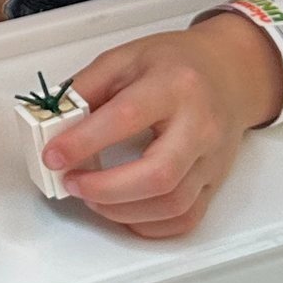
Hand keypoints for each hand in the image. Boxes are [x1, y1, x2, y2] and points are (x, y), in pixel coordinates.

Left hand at [36, 14, 282, 236]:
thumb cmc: (177, 64)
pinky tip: (123, 210)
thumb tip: (54, 121)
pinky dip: (148, 225)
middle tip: (72, 183)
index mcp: (174, 86)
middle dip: (105, 189)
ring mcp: (211, 158)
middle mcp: (200, 125)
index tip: (53, 156)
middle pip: (159, 174)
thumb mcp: (127, 57)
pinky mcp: (215, 182)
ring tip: (91, 196)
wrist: (230, 73)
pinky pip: (185, 219)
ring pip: (172, 205)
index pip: (126, 118)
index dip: (84, 142)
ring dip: (121, 211)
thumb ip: (87, 87)